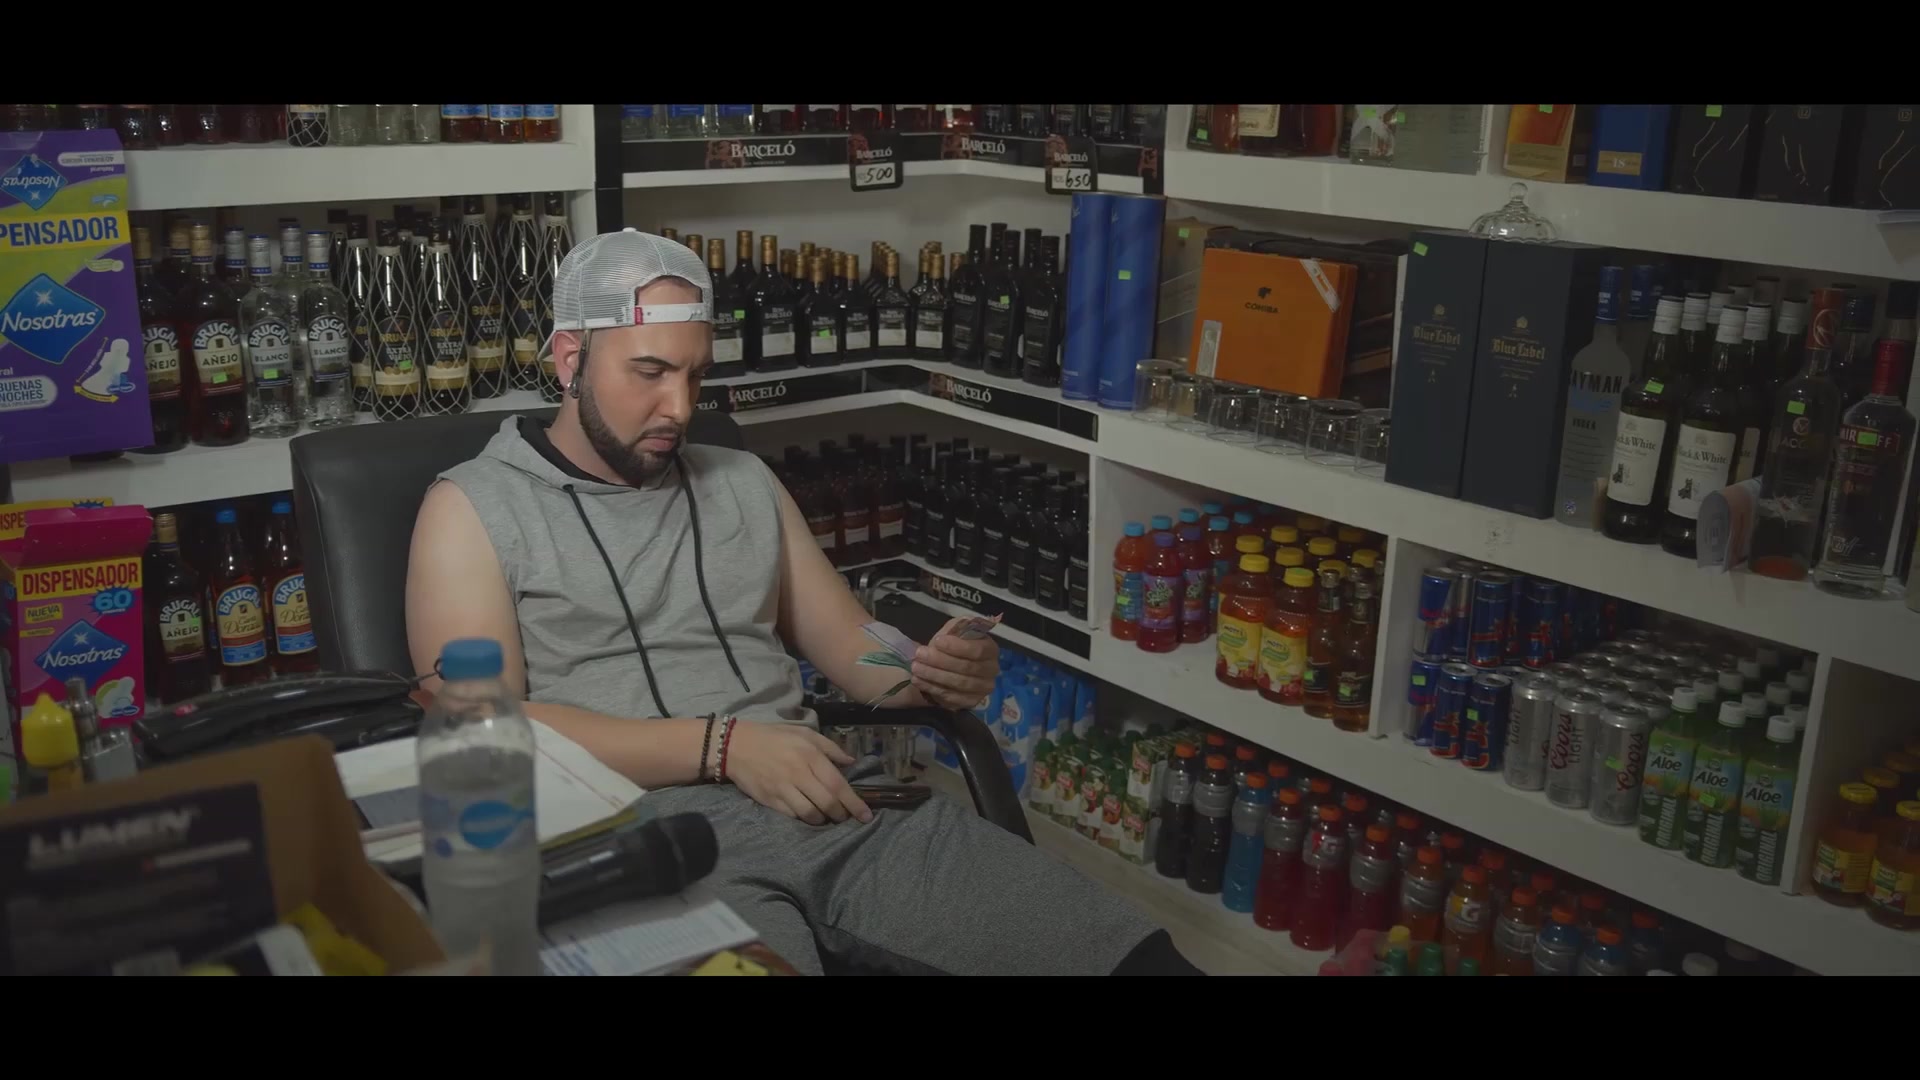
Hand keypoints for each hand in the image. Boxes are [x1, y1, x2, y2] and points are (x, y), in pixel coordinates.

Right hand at [724, 721, 871, 825]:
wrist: (736, 745)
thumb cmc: (774, 737)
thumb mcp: (804, 734)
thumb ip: (830, 748)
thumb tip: (851, 762)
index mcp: (809, 755)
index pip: (838, 784)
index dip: (854, 803)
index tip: (866, 816)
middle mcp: (798, 773)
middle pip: (827, 802)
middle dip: (841, 814)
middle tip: (845, 816)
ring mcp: (783, 789)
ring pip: (810, 814)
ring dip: (823, 819)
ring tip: (826, 816)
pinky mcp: (770, 800)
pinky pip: (793, 815)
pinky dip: (804, 818)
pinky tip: (807, 814)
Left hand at [910, 616, 998, 710]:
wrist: (946, 668)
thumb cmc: (952, 646)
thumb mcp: (954, 631)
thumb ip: (957, 626)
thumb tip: (959, 626)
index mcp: (990, 649)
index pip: (978, 650)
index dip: (957, 647)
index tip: (937, 641)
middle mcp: (991, 670)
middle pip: (967, 668)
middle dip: (940, 661)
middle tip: (919, 655)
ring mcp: (983, 689)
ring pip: (958, 684)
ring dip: (934, 675)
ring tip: (916, 668)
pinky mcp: (971, 702)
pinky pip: (952, 697)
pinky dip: (933, 688)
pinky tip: (919, 681)